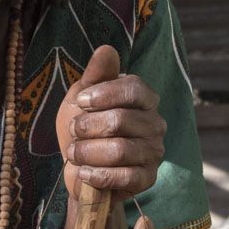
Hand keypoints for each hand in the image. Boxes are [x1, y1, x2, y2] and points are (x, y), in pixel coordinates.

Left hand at [57, 44, 166, 200]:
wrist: (80, 169)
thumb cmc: (84, 128)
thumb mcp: (82, 98)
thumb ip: (95, 75)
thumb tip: (106, 49)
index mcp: (144, 99)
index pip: (134, 88)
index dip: (104, 94)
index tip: (80, 101)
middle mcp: (155, 124)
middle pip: (121, 120)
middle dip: (87, 127)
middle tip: (73, 131)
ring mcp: (154, 152)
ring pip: (120, 150)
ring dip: (87, 152)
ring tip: (74, 153)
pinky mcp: (147, 178)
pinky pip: (125, 177)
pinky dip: (98, 175)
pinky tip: (84, 172)